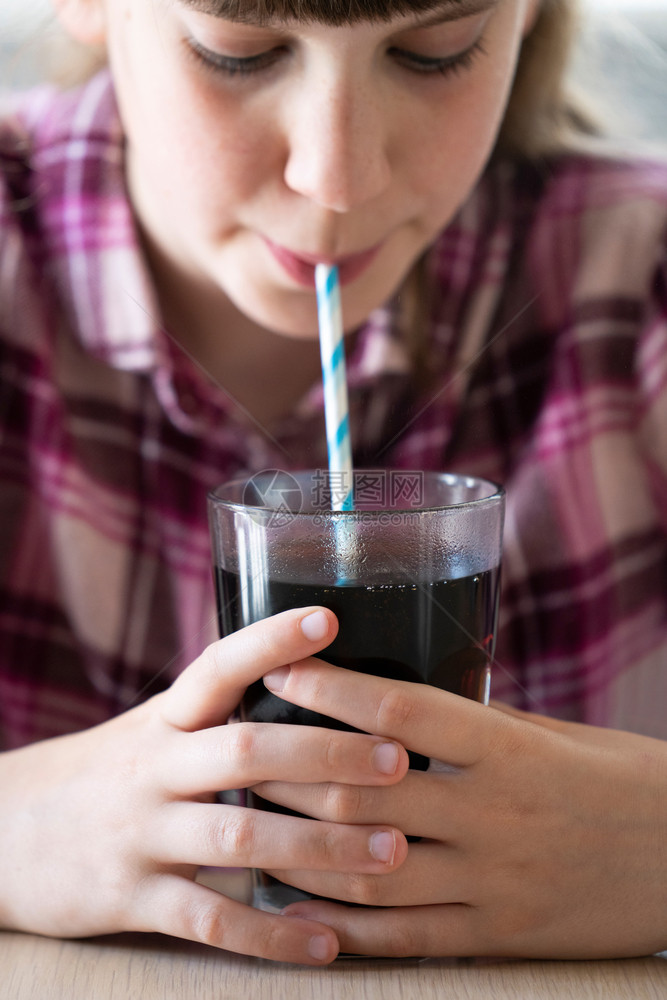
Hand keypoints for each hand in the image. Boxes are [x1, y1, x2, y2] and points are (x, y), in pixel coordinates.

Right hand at [0, 609, 408, 963]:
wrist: (7, 833)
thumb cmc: (109, 773)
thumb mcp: (153, 729)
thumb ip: (220, 715)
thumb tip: (312, 682)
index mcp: (166, 719)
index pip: (218, 666)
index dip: (269, 641)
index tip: (326, 619)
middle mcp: (154, 766)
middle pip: (245, 750)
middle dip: (325, 754)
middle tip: (397, 761)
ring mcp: (141, 832)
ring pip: (239, 834)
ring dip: (319, 845)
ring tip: (391, 852)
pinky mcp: (129, 898)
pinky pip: (208, 919)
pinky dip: (270, 933)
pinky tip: (326, 942)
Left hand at [253, 660, 666, 958]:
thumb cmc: (616, 778)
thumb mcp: (551, 736)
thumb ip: (473, 727)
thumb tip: (394, 708)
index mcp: (507, 750)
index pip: (401, 709)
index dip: (332, 687)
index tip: (283, 666)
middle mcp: (494, 816)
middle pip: (366, 793)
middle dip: (291, 772)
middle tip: (239, 751)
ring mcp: (494, 883)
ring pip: (371, 870)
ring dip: (300, 850)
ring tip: (249, 827)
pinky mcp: (499, 936)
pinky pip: (404, 937)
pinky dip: (343, 925)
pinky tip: (296, 908)